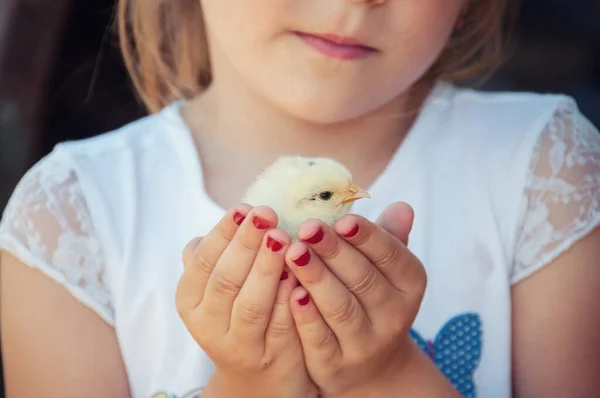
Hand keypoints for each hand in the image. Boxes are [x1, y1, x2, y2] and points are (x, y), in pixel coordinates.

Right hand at [176, 205, 317, 397]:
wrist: (256, 379)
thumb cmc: (237, 315)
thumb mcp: (215, 289)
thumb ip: (219, 254)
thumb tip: (237, 214)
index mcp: (189, 300)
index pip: (202, 262)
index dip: (223, 233)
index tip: (244, 207)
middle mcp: (207, 325)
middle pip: (225, 280)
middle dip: (246, 244)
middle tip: (267, 214)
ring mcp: (239, 346)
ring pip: (251, 305)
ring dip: (267, 269)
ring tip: (283, 238)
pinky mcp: (271, 359)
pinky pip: (280, 326)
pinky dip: (289, 299)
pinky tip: (299, 274)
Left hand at [285, 202, 426, 396]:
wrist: (370, 365)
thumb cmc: (371, 298)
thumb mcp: (386, 269)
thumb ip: (388, 237)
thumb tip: (402, 206)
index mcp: (409, 284)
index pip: (392, 256)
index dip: (368, 237)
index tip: (343, 218)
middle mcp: (393, 316)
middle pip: (363, 279)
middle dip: (335, 251)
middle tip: (308, 228)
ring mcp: (365, 344)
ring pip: (340, 308)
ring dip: (316, 278)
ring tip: (293, 252)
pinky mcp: (334, 364)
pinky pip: (318, 338)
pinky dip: (305, 316)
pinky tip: (289, 292)